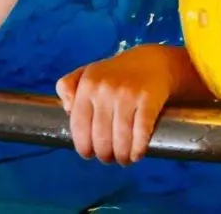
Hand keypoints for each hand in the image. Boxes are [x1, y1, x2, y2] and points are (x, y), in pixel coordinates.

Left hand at [55, 44, 175, 164]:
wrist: (153, 61)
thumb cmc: (117, 73)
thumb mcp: (88, 73)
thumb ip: (67, 86)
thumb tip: (67, 110)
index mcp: (88, 85)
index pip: (79, 126)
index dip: (83, 146)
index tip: (89, 154)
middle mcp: (106, 89)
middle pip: (101, 137)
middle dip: (104, 154)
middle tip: (109, 158)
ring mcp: (128, 94)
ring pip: (121, 138)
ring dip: (121, 156)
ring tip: (123, 159)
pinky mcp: (148, 98)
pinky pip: (141, 131)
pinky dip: (138, 148)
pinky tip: (137, 154)